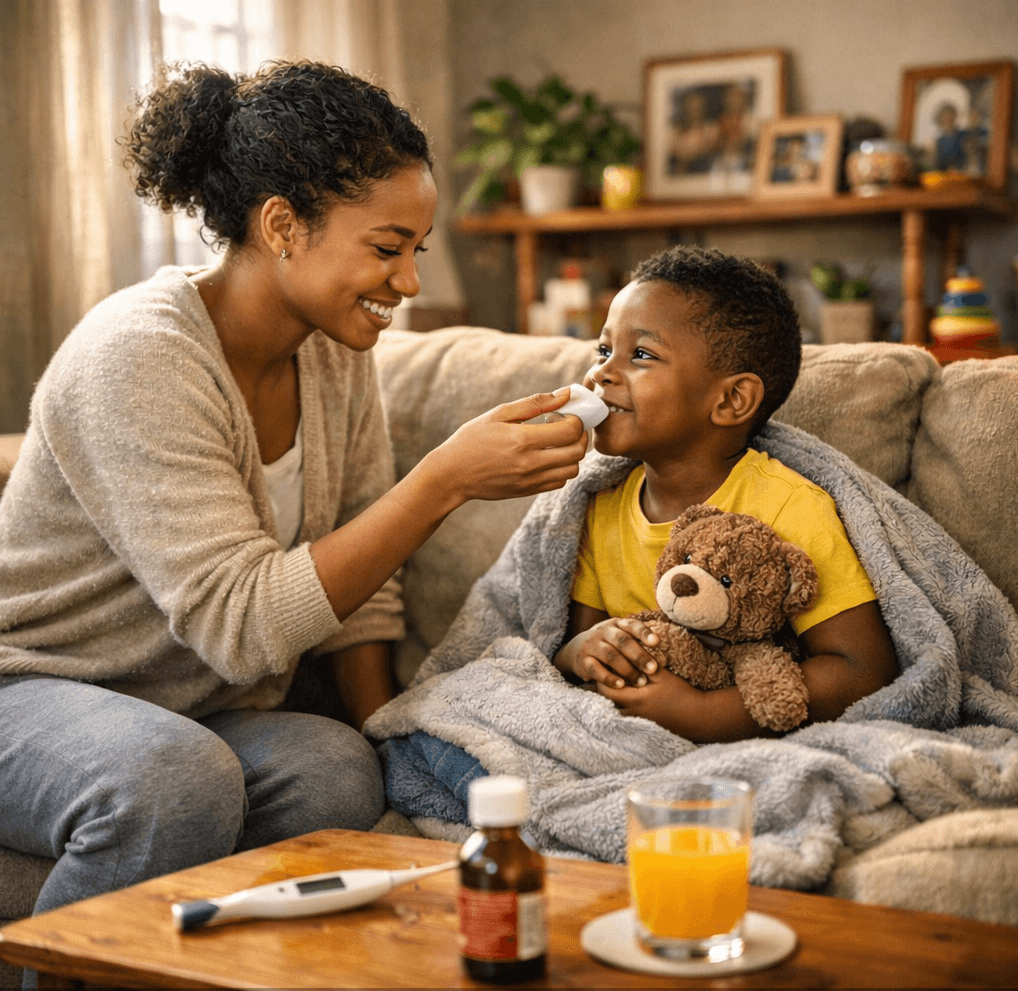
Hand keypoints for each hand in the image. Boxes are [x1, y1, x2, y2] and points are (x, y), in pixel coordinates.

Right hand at [423, 390, 587, 505]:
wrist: (452, 475)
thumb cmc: (472, 440)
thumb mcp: (499, 414)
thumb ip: (535, 403)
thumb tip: (565, 394)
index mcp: (522, 439)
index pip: (570, 430)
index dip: (576, 419)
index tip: (565, 414)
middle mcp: (530, 463)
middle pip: (577, 452)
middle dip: (580, 436)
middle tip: (568, 427)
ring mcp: (530, 480)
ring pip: (573, 470)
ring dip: (573, 454)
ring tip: (558, 443)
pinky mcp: (528, 491)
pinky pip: (559, 482)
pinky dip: (562, 468)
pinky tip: (548, 456)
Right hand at [554, 616, 659, 688]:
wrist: (577, 648)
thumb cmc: (609, 644)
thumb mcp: (621, 636)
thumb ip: (637, 640)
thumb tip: (664, 652)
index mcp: (616, 624)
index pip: (632, 625)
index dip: (644, 633)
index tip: (657, 642)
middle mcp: (603, 632)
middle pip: (622, 641)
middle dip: (639, 655)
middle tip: (653, 669)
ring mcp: (591, 645)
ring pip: (610, 655)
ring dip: (627, 669)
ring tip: (641, 681)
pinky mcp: (583, 660)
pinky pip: (595, 669)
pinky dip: (608, 678)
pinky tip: (620, 685)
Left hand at [597, 666, 702, 732]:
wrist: (699, 717)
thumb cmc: (682, 694)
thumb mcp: (662, 676)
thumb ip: (643, 664)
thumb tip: (626, 652)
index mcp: (635, 699)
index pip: (606, 690)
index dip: (601, 679)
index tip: (604, 669)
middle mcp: (632, 713)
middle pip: (606, 703)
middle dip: (604, 690)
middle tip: (604, 679)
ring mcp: (638, 723)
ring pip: (615, 713)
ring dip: (613, 702)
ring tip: (615, 690)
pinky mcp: (645, 728)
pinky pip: (626, 719)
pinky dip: (623, 710)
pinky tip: (628, 702)